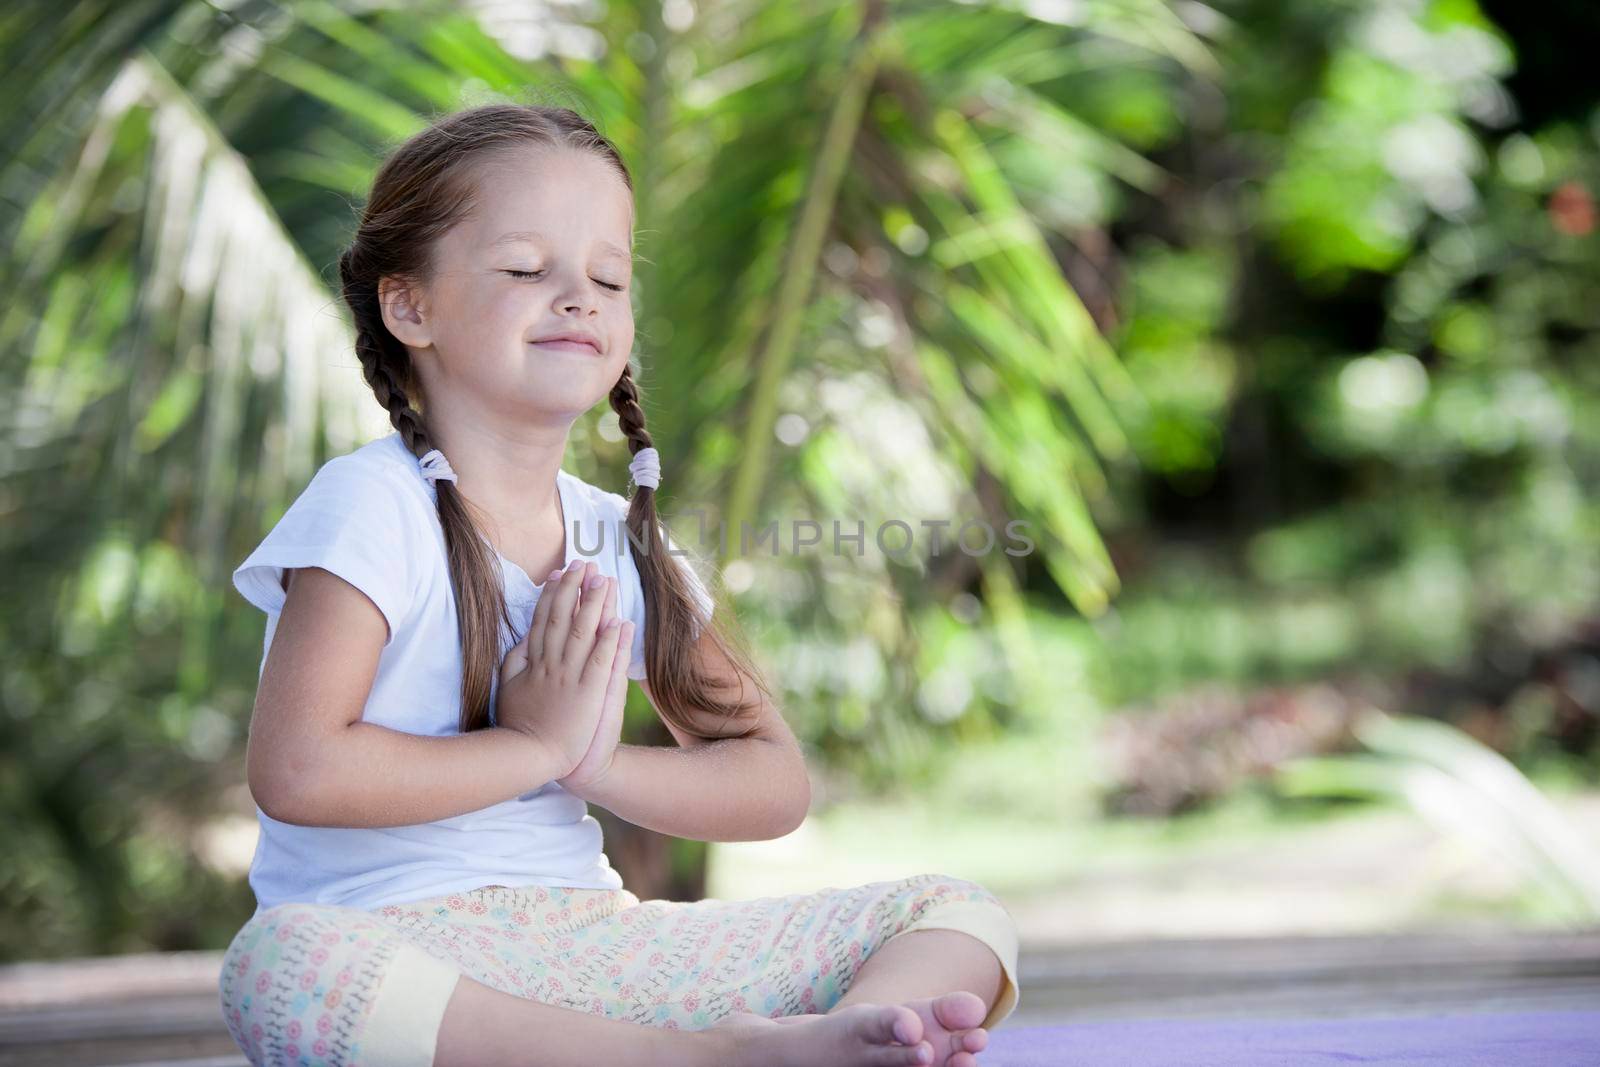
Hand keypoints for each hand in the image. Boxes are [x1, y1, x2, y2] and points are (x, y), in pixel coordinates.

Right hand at [497, 560, 631, 780]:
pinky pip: (600, 662)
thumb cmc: (519, 725)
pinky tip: (619, 621)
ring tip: (604, 580)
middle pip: (563, 618)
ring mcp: (569, 678)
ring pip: (583, 633)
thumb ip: (515, 660)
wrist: (529, 757)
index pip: (543, 620)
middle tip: (584, 564)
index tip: (559, 573)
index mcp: (533, 662)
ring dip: (594, 605)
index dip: (552, 594)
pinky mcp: (587, 693)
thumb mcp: (508, 687)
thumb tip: (523, 637)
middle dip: (574, 589)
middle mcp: (551, 664)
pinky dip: (609, 641)